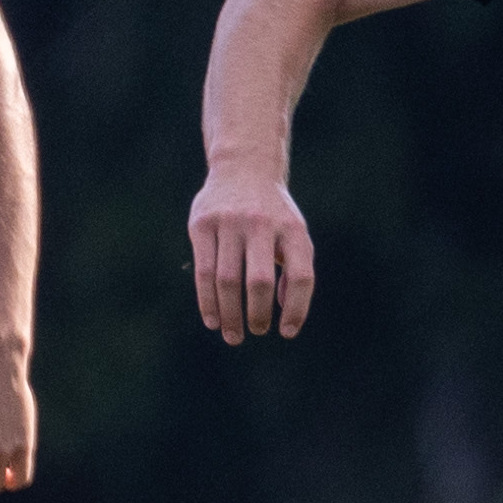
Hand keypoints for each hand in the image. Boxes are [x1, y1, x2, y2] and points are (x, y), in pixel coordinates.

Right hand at [188, 168, 316, 341]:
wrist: (243, 168)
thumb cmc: (274, 214)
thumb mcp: (294, 235)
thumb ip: (295, 271)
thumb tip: (286, 315)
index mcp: (292, 229)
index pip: (301, 276)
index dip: (296, 308)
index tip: (287, 332)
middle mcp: (261, 223)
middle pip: (259, 280)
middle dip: (257, 314)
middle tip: (255, 332)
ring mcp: (229, 221)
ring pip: (227, 280)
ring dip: (229, 314)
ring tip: (232, 335)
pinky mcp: (202, 224)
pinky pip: (204, 271)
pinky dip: (208, 301)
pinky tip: (212, 320)